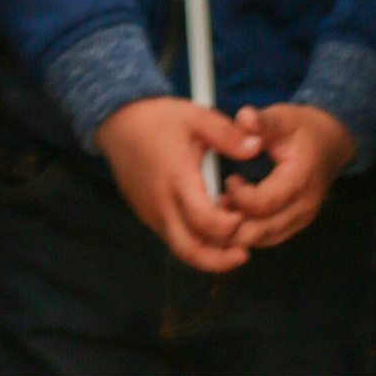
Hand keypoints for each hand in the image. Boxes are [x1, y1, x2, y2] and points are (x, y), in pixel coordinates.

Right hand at [94, 96, 267, 271]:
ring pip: (181, 248)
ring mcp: (151, 213)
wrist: (117, 120)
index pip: (204, 221)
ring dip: (207, 251)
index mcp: (177, 179)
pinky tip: (207, 223)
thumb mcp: (195, 116)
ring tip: (229, 238)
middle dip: (219, 260)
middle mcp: (162, 204)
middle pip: (190, 251)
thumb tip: (257, 147)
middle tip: (243, 253)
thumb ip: (226, 133)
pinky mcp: (147, 214)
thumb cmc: (158, 118)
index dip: (229, 227)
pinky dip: (192, 238)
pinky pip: (171, 236)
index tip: (243, 215)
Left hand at [221, 100, 354, 248]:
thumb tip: (243, 117)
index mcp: (299, 180)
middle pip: (262, 231)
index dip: (240, 196)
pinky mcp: (296, 225)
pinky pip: (269, 238)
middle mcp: (303, 207)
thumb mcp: (284, 117)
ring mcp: (301, 220)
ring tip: (224, 206)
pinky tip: (236, 214)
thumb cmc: (304, 129)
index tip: (230, 178)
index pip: (264, 204)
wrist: (331, 143)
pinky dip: (250, 232)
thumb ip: (263, 121)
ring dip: (240, 229)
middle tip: (217, 201)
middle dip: (233, 222)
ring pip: (264, 240)